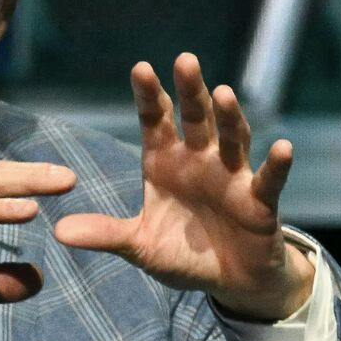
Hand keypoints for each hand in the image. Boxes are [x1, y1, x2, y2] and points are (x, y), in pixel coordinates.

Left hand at [53, 53, 313, 320]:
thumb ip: (105, 235)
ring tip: (223, 94)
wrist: (228, 280)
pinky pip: (269, 180)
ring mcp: (232, 176)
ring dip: (229, 118)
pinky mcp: (260, 201)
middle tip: (185, 60)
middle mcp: (200, 160)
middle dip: (190, 91)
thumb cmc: (183, 255)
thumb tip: (58, 232)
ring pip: (232, 139)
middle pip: (195, 118)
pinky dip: (277, 165)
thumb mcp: (139, 247)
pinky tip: (283, 147)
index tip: (140, 68)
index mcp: (165, 162)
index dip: (149, 96)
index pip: (155, 120)